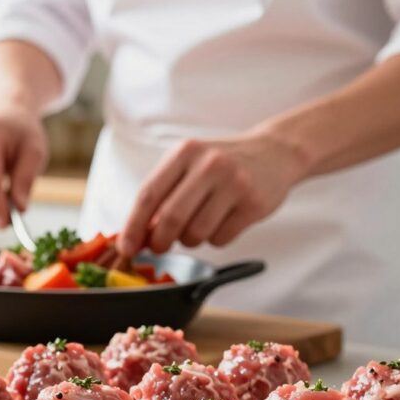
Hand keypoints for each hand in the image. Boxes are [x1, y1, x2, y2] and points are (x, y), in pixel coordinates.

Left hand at [117, 132, 310, 255]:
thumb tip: (137, 235)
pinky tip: (223, 221)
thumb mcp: (189, 164)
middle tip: (158, 246)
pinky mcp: (254, 204)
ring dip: (190, 240)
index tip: (126, 247)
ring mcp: (234, 183)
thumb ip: (163, 194)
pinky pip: (220, 240)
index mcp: (185, 152)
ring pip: (195, 234)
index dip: (133, 226)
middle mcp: (209, 164)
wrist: (274, 153)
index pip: (149, 194)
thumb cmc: (220, 164)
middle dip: (159, 241)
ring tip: (199, 224)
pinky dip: (215, 240)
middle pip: (170, 218)